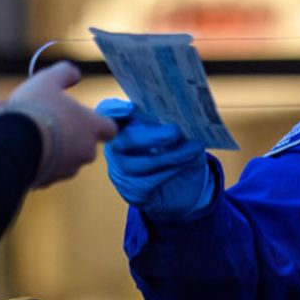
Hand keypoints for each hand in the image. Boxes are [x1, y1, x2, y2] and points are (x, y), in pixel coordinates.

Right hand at [0, 62, 117, 187]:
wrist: (13, 146)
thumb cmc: (36, 109)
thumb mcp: (49, 80)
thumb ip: (65, 73)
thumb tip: (74, 74)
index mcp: (91, 127)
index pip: (110, 128)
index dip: (98, 122)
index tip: (82, 116)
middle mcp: (85, 151)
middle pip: (80, 141)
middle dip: (60, 128)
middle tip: (38, 115)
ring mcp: (67, 170)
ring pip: (57, 153)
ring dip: (41, 139)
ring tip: (14, 125)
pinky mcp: (47, 182)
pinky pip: (41, 166)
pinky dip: (29, 155)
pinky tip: (9, 142)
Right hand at [98, 98, 213, 221]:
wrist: (183, 183)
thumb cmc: (175, 147)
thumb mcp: (174, 129)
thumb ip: (170, 119)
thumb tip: (183, 113)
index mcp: (122, 124)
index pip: (106, 113)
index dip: (113, 109)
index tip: (130, 108)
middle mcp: (116, 147)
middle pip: (123, 141)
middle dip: (151, 136)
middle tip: (176, 131)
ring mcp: (121, 171)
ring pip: (137, 165)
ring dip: (169, 156)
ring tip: (193, 148)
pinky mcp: (132, 191)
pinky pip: (148, 183)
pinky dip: (171, 171)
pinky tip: (186, 163)